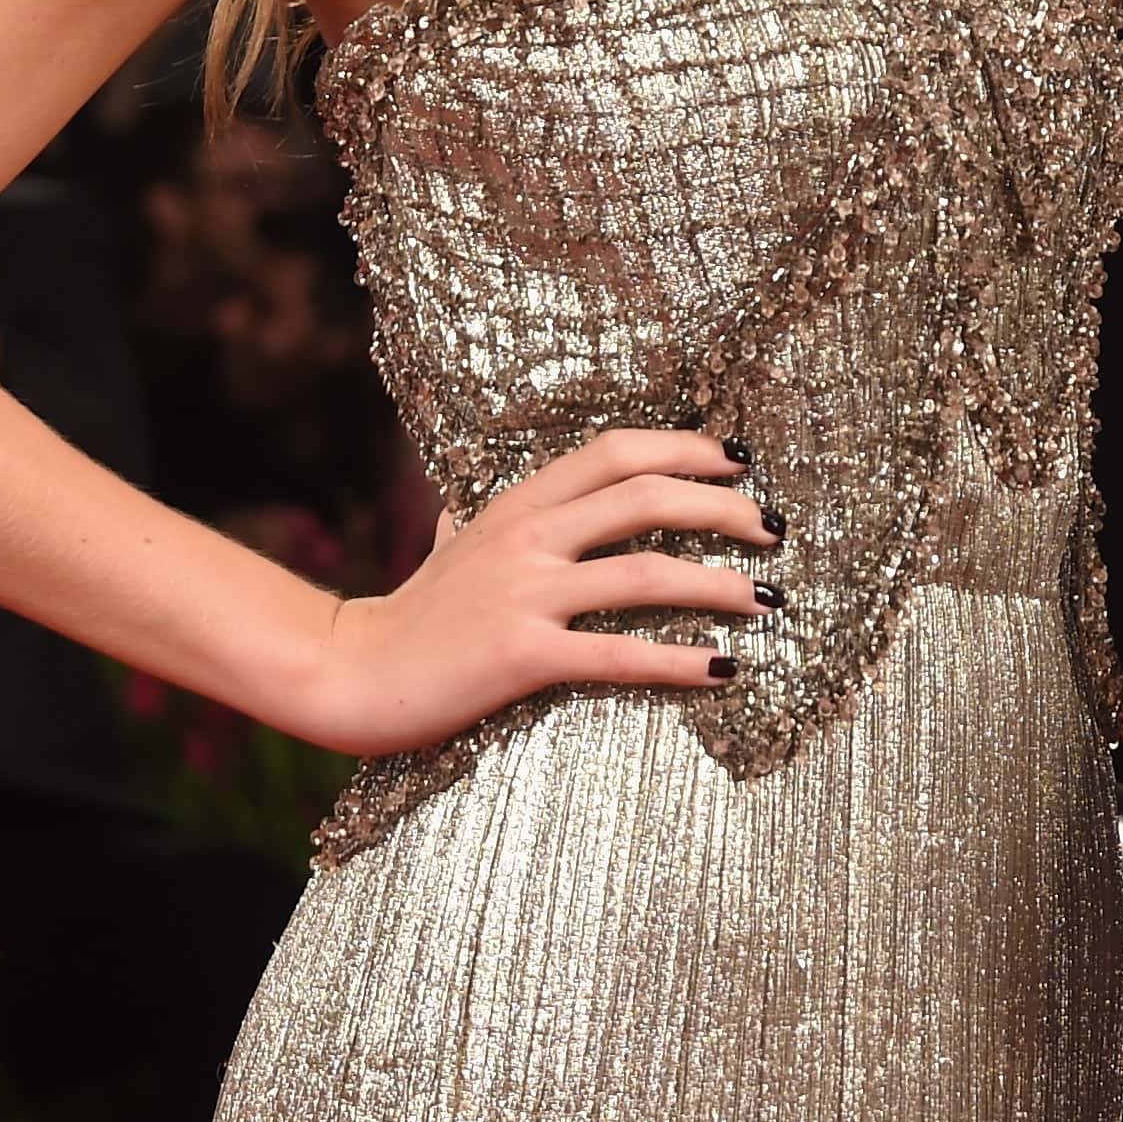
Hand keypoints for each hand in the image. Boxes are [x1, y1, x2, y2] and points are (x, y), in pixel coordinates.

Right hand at [289, 428, 777, 756]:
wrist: (349, 672)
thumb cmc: (408, 616)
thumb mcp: (445, 547)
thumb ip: (471, 520)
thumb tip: (467, 505)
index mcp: (518, 505)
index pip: (615, 453)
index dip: (685, 449)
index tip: (738, 461)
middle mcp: (527, 539)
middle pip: (647, 498)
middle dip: (724, 508)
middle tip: (773, 529)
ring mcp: (525, 595)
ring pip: (647, 574)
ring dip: (720, 585)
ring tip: (767, 599)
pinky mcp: (522, 656)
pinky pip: (619, 655)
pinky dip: (681, 661)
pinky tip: (724, 668)